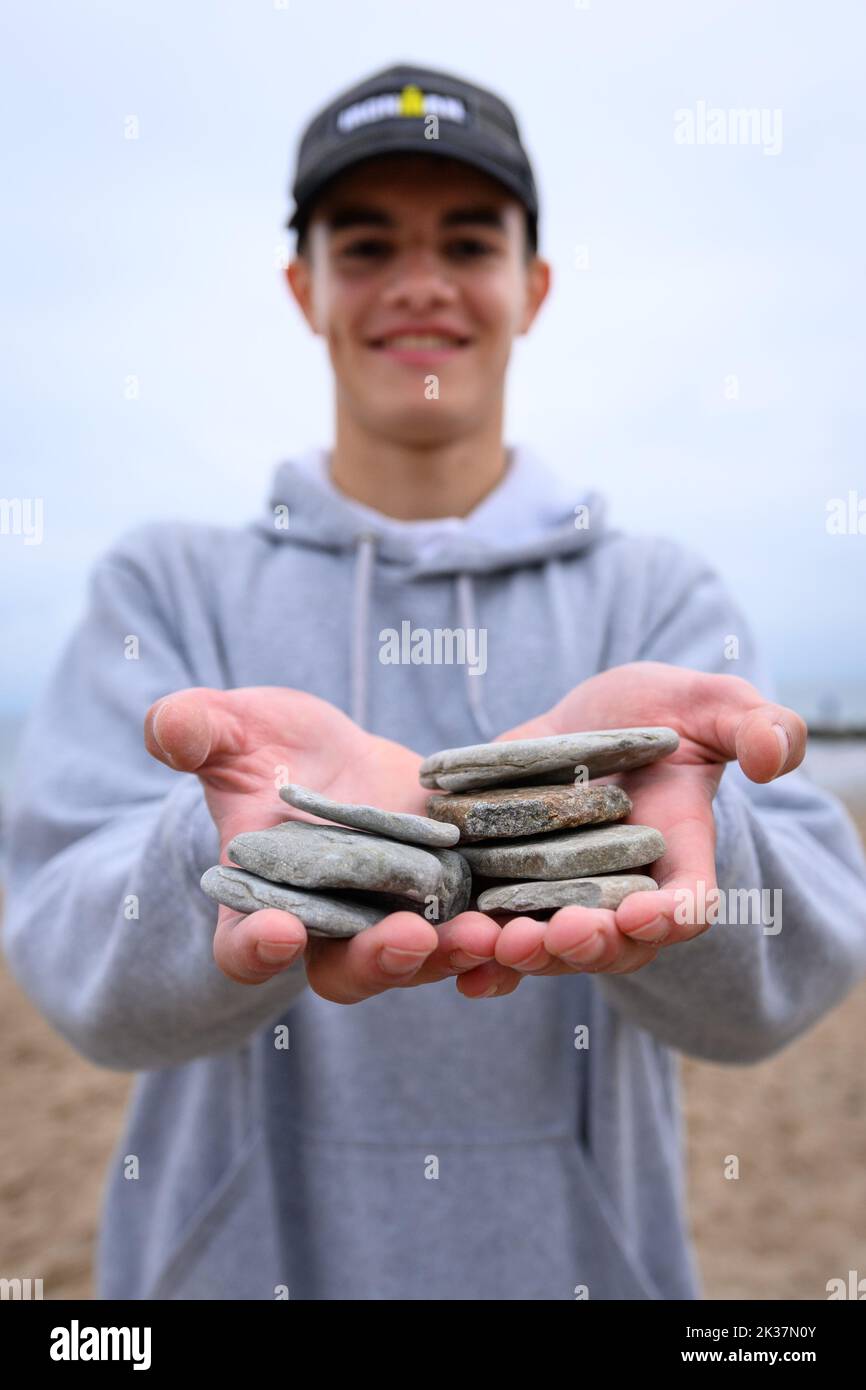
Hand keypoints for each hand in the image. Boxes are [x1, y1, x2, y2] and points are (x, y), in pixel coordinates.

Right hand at [143, 687, 518, 999]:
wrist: (335, 760)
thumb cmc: (268, 749)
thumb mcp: (234, 732)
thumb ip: (198, 732)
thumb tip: (165, 727)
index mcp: (258, 903)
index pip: (244, 945)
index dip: (256, 946)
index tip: (275, 931)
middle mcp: (328, 931)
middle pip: (348, 969)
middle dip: (379, 960)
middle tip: (407, 940)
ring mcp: (393, 921)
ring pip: (422, 958)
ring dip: (451, 954)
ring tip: (483, 935)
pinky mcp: (450, 900)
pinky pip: (478, 929)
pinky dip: (503, 931)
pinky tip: (536, 915)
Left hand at [484, 661, 806, 984]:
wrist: (593, 718)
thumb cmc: (666, 712)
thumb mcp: (715, 705)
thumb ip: (757, 727)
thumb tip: (775, 759)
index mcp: (680, 856)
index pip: (688, 905)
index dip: (669, 917)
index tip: (643, 911)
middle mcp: (623, 892)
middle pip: (613, 945)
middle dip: (587, 945)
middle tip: (561, 932)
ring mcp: (564, 897)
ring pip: (550, 949)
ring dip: (526, 955)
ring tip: (500, 943)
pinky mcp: (511, 886)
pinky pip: (498, 938)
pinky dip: (481, 959)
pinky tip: (460, 961)